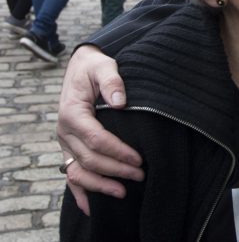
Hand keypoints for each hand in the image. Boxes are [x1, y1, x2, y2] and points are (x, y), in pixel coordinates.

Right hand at [57, 46, 143, 213]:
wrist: (80, 66)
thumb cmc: (95, 66)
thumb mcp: (103, 65)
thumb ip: (112, 80)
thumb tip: (120, 101)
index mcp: (72, 113)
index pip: (96, 139)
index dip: (117, 151)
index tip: (138, 158)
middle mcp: (64, 131)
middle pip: (89, 159)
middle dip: (115, 170)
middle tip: (141, 175)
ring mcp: (65, 142)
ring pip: (78, 171)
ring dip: (99, 185)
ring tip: (123, 193)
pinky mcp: (69, 147)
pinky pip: (71, 173)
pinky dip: (80, 191)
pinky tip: (91, 206)